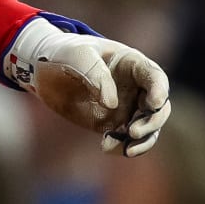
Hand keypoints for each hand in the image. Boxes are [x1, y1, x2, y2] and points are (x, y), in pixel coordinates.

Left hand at [4, 15, 171, 156]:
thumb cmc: (65, 53)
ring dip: (142, 140)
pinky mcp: (114, 123)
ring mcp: (127, 107)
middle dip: (151, 121)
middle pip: (158, 107)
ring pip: (148, 127)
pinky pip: (126, 139)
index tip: (152, 104)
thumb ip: (95, 74)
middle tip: (133, 132)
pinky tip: (106, 147)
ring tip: (126, 150)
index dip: (159, 91)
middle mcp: (136, 87)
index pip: (155, 77)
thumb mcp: (77, 55)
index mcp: (132, 64)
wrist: (44, 69)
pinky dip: (122, 146)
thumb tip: (111, 104)